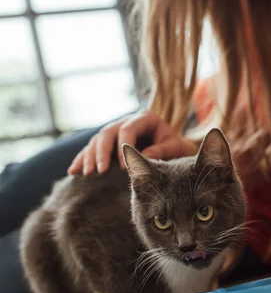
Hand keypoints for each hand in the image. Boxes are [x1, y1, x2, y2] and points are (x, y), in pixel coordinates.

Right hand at [67, 111, 198, 175]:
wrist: (173, 147)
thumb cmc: (175, 147)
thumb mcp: (174, 148)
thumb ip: (161, 151)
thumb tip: (142, 156)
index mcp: (144, 119)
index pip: (128, 129)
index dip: (124, 146)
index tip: (124, 167)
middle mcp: (126, 121)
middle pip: (108, 132)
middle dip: (102, 152)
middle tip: (101, 171)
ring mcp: (115, 130)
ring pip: (97, 139)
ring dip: (90, 157)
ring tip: (88, 174)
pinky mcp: (107, 143)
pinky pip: (90, 148)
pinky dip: (81, 159)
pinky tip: (73, 171)